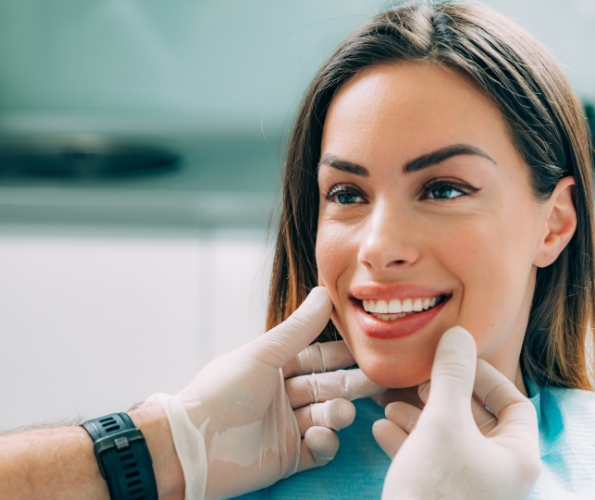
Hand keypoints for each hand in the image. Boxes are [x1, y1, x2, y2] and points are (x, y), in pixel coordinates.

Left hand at [147, 287, 384, 498]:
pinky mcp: (287, 457)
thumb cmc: (222, 392)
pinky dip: (325, 443)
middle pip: (327, 387)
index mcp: (275, 367)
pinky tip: (320, 436)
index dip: (342, 354)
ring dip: (337, 414)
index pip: (317, 357)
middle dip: (351, 384)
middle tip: (379, 380)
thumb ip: (298, 328)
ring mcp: (286, 427)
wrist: (192, 444)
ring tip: (340, 412)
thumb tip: (324, 292)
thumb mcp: (262, 354)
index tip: (368, 348)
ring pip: (325, 416)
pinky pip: (318, 449)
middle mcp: (282, 395)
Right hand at [373, 326, 540, 499]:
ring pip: (448, 439)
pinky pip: (430, 461)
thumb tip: (458, 333)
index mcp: (516, 457)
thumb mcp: (441, 422)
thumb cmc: (434, 489)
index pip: (514, 403)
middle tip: (417, 382)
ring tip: (390, 403)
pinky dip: (408, 442)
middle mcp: (498, 473)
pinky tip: (381, 429)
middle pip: (475, 419)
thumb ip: (451, 375)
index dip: (484, 376)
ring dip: (419, 417)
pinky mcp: (442, 497)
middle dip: (441, 396)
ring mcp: (470, 487)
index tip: (452, 362)